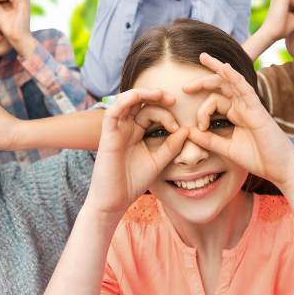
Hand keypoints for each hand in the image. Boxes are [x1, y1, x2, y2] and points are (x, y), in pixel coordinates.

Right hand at [85, 89, 187, 216]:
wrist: (115, 201)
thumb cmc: (132, 182)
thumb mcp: (158, 162)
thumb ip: (171, 146)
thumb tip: (186, 130)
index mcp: (136, 132)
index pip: (150, 112)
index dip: (166, 114)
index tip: (178, 128)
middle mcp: (125, 128)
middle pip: (139, 102)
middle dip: (156, 96)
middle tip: (173, 100)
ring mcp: (116, 130)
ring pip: (125, 101)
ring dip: (142, 93)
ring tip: (159, 94)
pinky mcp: (107, 135)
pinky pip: (112, 112)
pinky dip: (124, 101)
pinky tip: (138, 96)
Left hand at [182, 53, 293, 189]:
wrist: (281, 169)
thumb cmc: (258, 158)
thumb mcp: (227, 149)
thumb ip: (209, 140)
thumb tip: (187, 131)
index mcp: (236, 113)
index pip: (214, 100)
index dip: (202, 112)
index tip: (199, 128)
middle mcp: (243, 105)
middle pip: (221, 84)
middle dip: (202, 81)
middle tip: (184, 87)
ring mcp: (251, 105)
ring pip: (232, 80)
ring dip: (217, 67)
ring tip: (203, 57)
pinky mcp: (258, 110)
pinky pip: (245, 89)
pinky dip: (235, 77)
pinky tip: (225, 68)